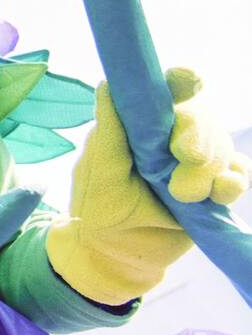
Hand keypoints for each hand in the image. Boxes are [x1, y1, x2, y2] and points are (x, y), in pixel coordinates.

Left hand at [47, 68, 250, 304]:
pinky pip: (237, 176)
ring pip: (222, 145)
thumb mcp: (98, 170)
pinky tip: (219, 192)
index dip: (184, 81)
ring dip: (209, 165)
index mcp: (141, 124)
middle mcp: (171, 136)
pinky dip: (232, 182)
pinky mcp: (211, 189)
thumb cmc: (97, 207)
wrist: (114, 254)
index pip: (170, 90)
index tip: (187, 82)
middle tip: (184, 155)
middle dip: (199, 132)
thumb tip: (108, 83)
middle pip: (202, 116)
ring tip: (183, 192)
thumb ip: (109, 132)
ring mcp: (194, 162)